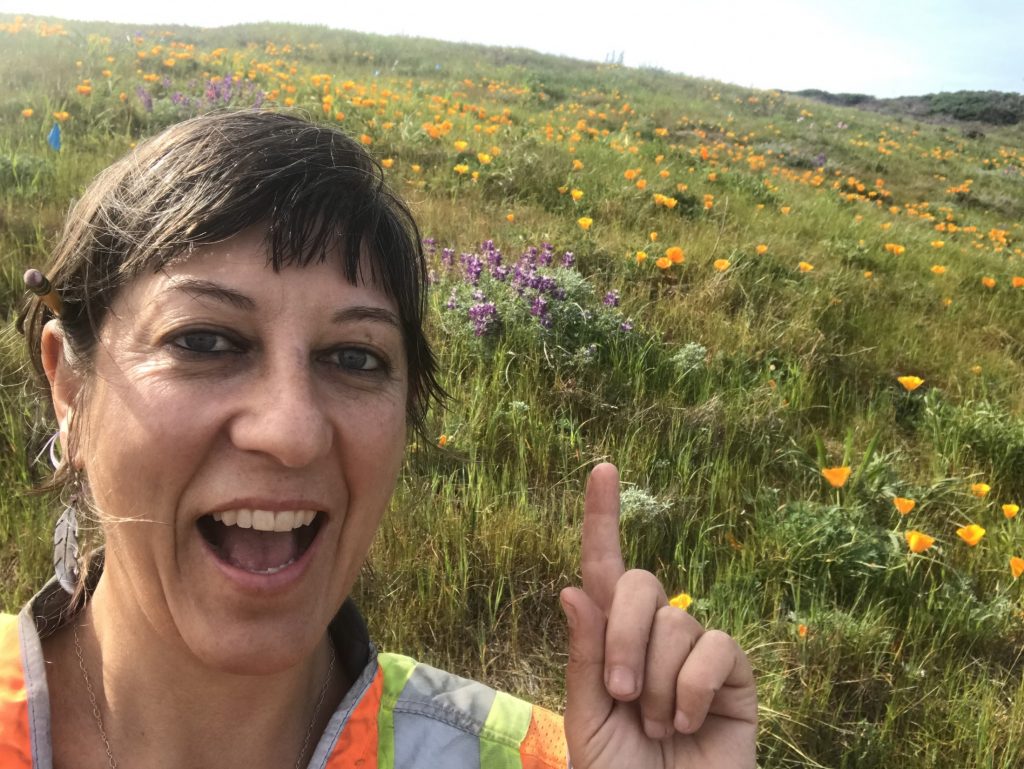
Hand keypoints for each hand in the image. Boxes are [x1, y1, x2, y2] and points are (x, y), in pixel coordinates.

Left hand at [560, 463, 756, 767]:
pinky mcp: (734, 677)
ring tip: (657, 726)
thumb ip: (583, 657)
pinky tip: (687, 723)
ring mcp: (696, 654)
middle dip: (622, 635)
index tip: (602, 468)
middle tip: (619, 694)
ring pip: (676, 620)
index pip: (603, 571)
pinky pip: (716, 648)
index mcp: (608, 643)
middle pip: (640, 585)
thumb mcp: (587, 720)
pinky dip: (692, 687)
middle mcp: (653, 638)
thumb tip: (572, 587)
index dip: (602, 519)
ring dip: (658, 680)